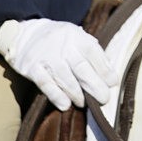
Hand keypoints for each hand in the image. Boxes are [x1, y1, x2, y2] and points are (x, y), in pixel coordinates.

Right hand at [0, 18, 117, 110]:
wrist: (28, 35)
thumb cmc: (61, 40)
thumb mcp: (78, 38)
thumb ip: (94, 53)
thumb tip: (110, 72)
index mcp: (76, 36)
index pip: (93, 52)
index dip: (104, 69)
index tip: (113, 82)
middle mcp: (62, 45)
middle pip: (80, 67)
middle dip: (94, 85)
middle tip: (104, 98)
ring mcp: (46, 56)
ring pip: (64, 77)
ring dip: (77, 93)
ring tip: (84, 103)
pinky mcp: (32, 68)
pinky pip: (45, 83)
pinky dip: (56, 95)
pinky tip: (65, 105)